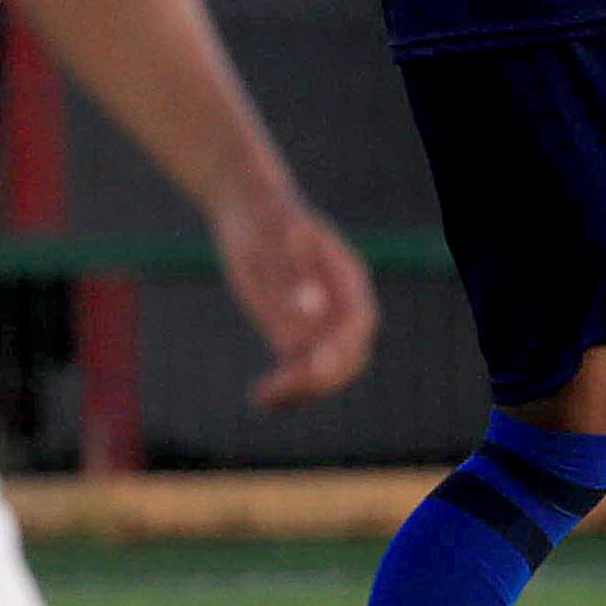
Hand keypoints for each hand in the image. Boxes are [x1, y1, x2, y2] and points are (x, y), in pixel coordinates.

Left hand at [211, 179, 374, 405]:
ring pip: (327, 369)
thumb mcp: (272, 239)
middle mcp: (341, 302)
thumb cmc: (262, 216)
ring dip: (301, 390)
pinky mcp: (298, 331)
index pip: (358, 323)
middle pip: (349, 354)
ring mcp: (322, 319)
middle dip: (319, 377)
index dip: (340, 349)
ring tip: (263, 397)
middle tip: (276, 388)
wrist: (247, 207)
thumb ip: (291, 273)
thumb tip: (310, 310)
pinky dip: (287, 388)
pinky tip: (261, 398)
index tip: (309, 367)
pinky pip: (301, 369)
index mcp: (346, 276)